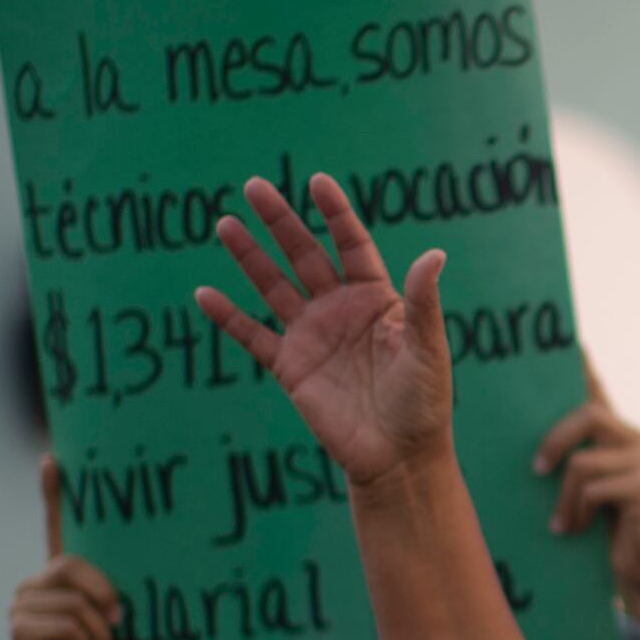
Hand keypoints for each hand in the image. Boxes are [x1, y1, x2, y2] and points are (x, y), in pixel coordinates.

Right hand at [9, 456, 122, 639]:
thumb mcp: (121, 620)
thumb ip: (121, 593)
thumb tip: (148, 573)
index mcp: (64, 577)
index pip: (55, 525)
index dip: (54, 493)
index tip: (54, 459)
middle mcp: (38, 585)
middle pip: (70, 563)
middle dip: (103, 592)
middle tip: (122, 622)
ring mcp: (24, 606)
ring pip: (72, 599)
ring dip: (99, 630)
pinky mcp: (20, 631)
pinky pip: (64, 623)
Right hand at [195, 173, 452, 486]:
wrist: (399, 457)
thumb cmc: (424, 403)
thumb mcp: (428, 348)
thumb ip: (423, 302)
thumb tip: (435, 254)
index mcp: (376, 298)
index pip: (352, 244)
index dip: (335, 214)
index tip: (317, 182)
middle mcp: (340, 310)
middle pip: (305, 255)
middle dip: (280, 221)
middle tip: (253, 186)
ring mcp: (312, 336)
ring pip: (273, 286)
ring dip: (249, 257)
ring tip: (224, 224)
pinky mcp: (291, 368)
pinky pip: (252, 336)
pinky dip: (228, 317)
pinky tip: (204, 293)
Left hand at [533, 357, 639, 618]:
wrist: (638, 573)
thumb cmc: (599, 532)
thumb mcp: (577, 491)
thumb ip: (562, 462)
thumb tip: (517, 448)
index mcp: (614, 435)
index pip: (595, 388)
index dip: (580, 363)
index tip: (565, 338)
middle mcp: (635, 440)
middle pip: (588, 414)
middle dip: (554, 439)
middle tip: (535, 470)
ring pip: (585, 459)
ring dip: (564, 496)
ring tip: (558, 522)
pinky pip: (596, 488)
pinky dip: (577, 511)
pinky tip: (572, 530)